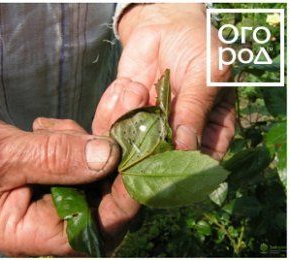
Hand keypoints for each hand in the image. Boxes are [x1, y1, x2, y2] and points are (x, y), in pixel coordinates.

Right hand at [0, 112, 119, 255]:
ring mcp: (55, 204)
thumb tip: (108, 157)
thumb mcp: (3, 155)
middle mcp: (48, 227)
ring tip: (48, 127)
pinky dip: (75, 140)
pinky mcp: (57, 182)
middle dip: (113, 159)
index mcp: (30, 236)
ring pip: (98, 179)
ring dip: (90, 144)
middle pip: (104, 204)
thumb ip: (53, 157)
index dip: (123, 200)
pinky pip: (84, 164)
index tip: (142, 159)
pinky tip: (45, 129)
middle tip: (119, 112)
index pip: (92, 230)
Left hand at [91, 3, 236, 245]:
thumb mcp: (207, 73)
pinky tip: (127, 86)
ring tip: (136, 90)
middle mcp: (173, 143)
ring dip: (124, 122)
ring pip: (124, 153)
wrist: (165, 25)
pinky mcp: (120, 122)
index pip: (195, 171)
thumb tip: (185, 148)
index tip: (160, 173)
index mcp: (208, 137)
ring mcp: (145, 135)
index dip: (178, 179)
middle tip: (125, 164)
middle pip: (154, 174)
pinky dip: (111, 109)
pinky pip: (107, 130)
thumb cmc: (197, 47)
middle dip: (136, 171)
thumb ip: (195, 110)